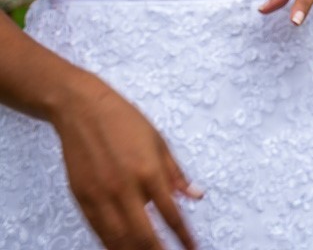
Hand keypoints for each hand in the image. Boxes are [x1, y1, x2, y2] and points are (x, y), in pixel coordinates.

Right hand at [52, 75, 200, 249]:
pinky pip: (98, 230)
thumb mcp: (160, 142)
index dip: (183, 236)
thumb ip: (177, 173)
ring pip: (118, 238)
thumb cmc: (125, 121)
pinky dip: (112, 244)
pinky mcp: (82, 198)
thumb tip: (196, 195)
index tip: (193, 248)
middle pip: (143, 234)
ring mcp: (100, 195)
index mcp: (148, 172)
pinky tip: (123, 249)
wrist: (83, 109)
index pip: (170, 214)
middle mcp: (124, 188)